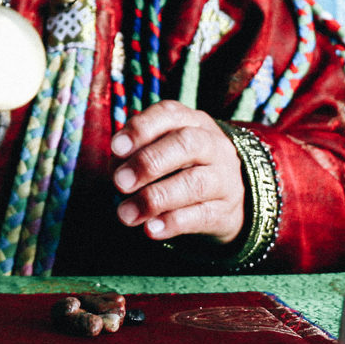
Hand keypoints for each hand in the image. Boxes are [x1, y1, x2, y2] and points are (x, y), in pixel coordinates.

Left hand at [109, 101, 244, 243]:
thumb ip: (136, 155)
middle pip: (186, 144)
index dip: (141, 128)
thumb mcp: (163, 150)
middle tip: (120, 182)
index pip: (170, 114)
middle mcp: (213, 145)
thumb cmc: (182, 166)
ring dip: (155, 198)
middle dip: (149, 162)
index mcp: (192, 122)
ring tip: (126, 214)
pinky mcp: (225, 212)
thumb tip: (116, 170)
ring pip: (195, 183)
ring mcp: (224, 179)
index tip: (116, 148)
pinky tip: (150, 229)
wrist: (229, 199)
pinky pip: (202, 216)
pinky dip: (172, 223)